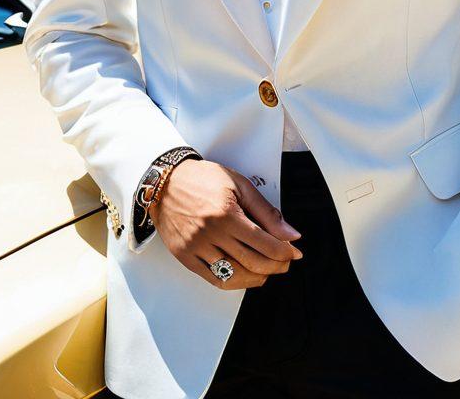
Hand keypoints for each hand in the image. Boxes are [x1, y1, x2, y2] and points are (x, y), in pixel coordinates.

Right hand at [149, 159, 303, 288]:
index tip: (294, 253)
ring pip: (234, 276)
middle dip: (275, 266)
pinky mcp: (185, 257)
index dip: (284, 252)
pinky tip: (245, 275)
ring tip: (267, 271)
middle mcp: (210, 233)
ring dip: (257, 277)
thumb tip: (290, 233)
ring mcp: (196, 247)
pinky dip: (234, 281)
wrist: (165, 182)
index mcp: (226, 213)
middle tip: (285, 263)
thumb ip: (266, 211)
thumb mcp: (239, 185)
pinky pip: (213, 279)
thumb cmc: (202, 179)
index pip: (264, 243)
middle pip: (252, 262)